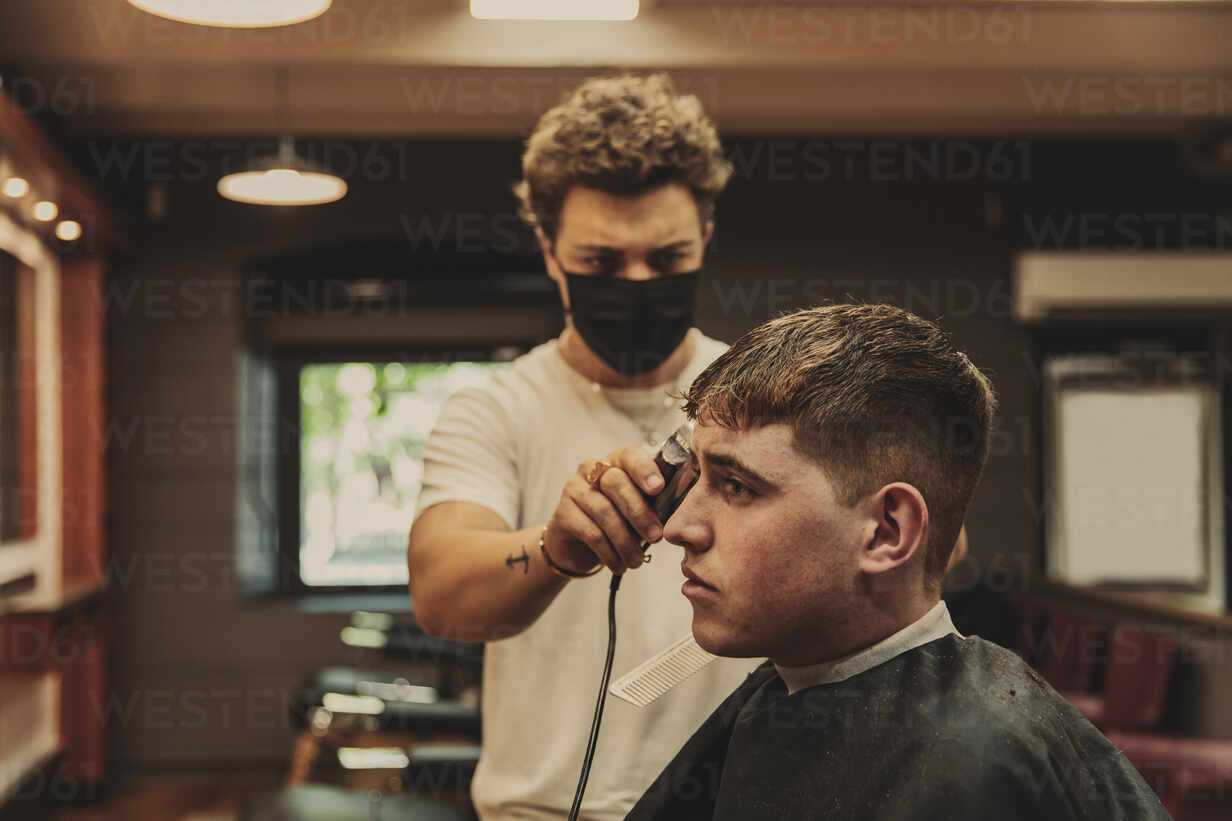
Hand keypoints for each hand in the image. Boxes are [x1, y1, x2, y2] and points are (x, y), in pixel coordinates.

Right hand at [543, 445, 666, 574]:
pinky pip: (591, 532)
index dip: (645, 469)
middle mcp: (593, 470)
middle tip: (655, 537)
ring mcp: (575, 489)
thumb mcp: (639, 510)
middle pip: (616, 483)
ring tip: (637, 561)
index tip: (658, 488)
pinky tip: (619, 565)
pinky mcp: (563, 513)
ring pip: (604, 511)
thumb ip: (656, 503)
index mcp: (617, 462)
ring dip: (625, 540)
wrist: (578, 546)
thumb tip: (681, 507)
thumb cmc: (618, 522)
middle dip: (639, 512)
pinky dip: (609, 553)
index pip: (630, 455)